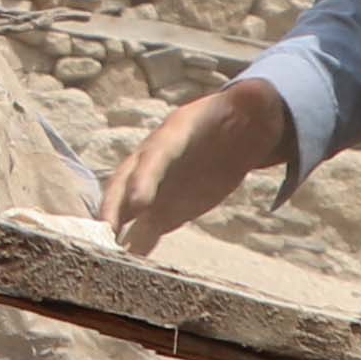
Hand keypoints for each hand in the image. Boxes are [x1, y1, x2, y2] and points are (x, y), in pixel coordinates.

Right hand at [103, 77, 293, 258]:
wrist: (238, 134)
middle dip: (113, 205)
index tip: (140, 204)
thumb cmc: (242, 115)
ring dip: (118, 229)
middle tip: (104, 232)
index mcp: (174, 133)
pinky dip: (138, 243)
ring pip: (130, 208)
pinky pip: (148, 227)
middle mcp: (155, 160)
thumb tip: (255, 95)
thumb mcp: (251, 105)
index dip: (145, 178)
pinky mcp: (167, 208)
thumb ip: (250, 102)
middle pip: (126, 182)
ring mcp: (158, 185)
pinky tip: (131, 264)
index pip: (155, 156)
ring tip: (108, 254)